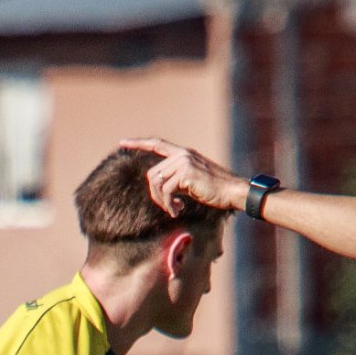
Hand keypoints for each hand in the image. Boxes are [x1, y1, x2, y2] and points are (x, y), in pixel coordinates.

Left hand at [118, 137, 249, 214]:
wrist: (232, 191)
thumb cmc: (214, 190)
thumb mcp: (191, 181)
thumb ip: (175, 179)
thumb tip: (158, 188)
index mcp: (183, 154)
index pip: (157, 144)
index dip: (139, 144)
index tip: (123, 143)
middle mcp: (182, 154)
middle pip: (152, 174)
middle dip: (155, 195)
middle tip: (168, 206)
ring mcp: (184, 162)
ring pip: (156, 183)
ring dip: (161, 201)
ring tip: (174, 209)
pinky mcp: (185, 172)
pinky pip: (165, 191)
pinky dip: (168, 205)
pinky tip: (178, 210)